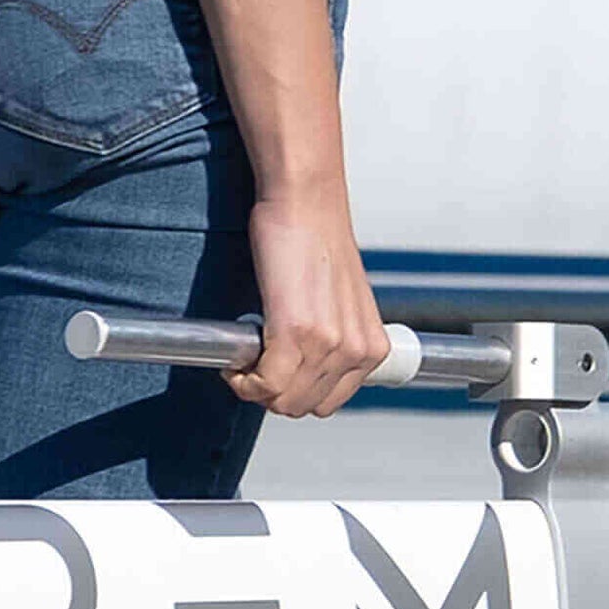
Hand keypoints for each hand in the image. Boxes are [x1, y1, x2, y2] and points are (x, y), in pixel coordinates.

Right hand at [226, 187, 386, 419]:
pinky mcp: (296, 333)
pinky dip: (241, 378)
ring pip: (281, 401)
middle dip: (272, 393)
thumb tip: (304, 371)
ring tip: (246, 357)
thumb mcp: (341, 302)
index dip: (295, 391)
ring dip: (253, 386)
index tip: (276, 374)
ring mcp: (328, 345)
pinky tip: (236, 359)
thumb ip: (334, 340)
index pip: (330, 402)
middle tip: (253, 365)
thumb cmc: (316, 238)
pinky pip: (263, 384)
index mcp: (372, 346)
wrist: (305, 200)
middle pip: (304, 407)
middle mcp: (356, 351)